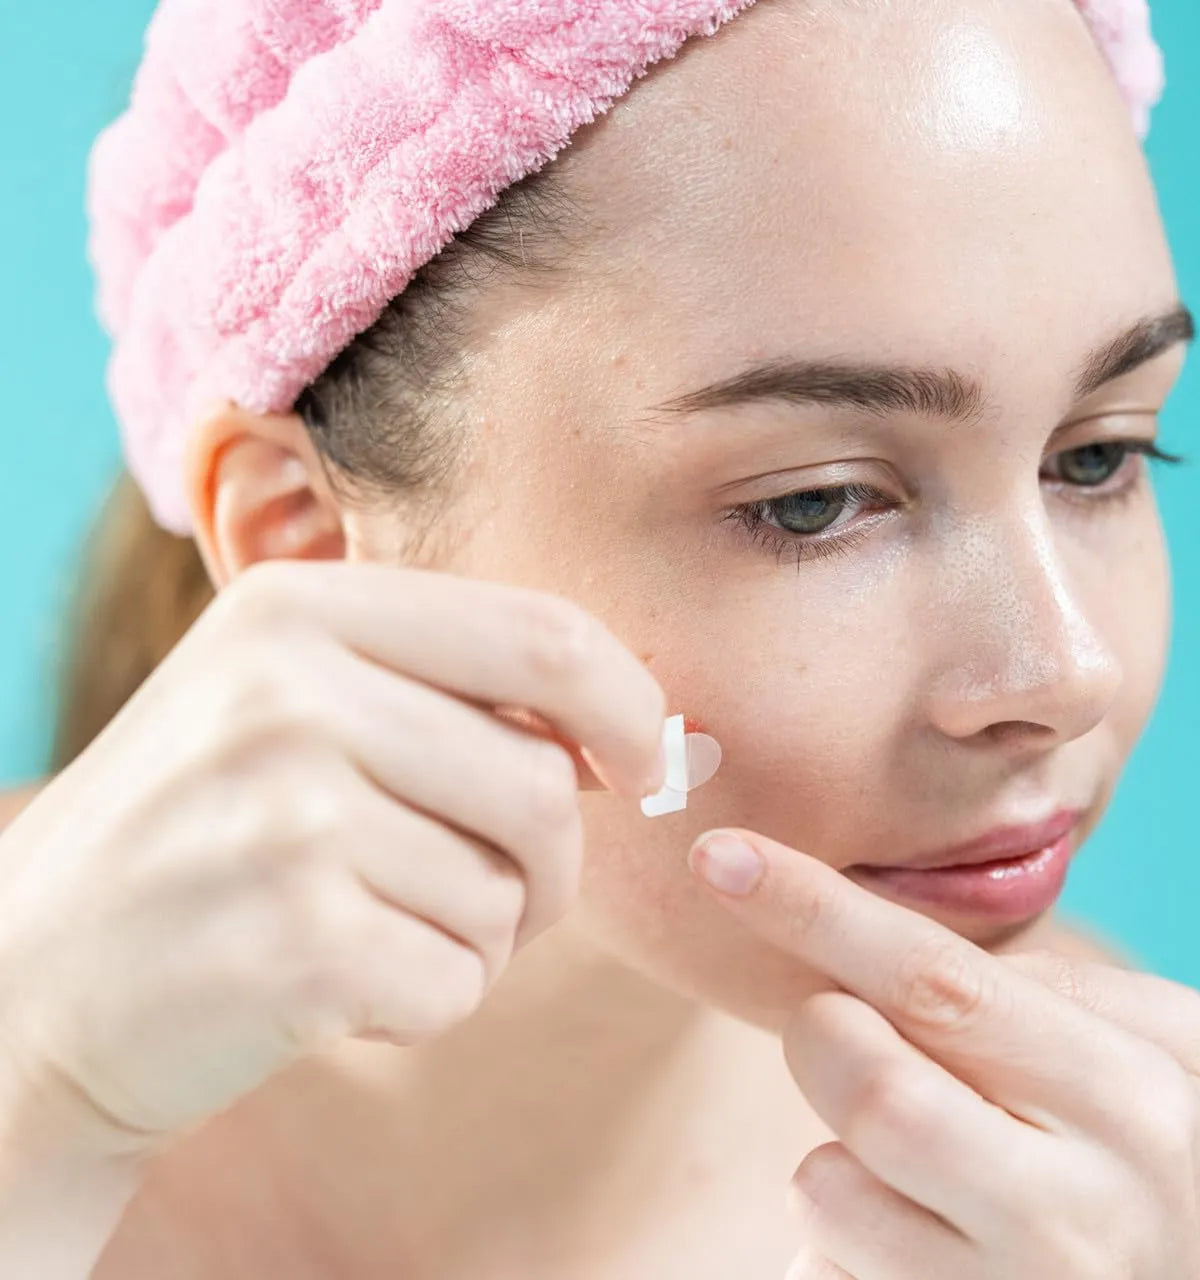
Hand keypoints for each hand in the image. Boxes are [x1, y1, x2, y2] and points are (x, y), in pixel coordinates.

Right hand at [0, 560, 666, 1164]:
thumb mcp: (298, 707)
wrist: (34, 982)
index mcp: (302, 608)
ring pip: (510, 894)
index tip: (647, 768)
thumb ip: (452, 690)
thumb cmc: (208, 833)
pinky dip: (428, 999)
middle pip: (542, 783)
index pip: (546, 635)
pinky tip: (335, 985)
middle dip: (554, 862)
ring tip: (372, 929)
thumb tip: (644, 733)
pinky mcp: (293, 942)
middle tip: (500, 892)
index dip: (630, 708)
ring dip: (478, 935)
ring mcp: (285, 816)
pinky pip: (460, 980)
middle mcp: (288, 693)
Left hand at [687, 827, 1199, 1279]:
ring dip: (832, 1154)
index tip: (721, 859)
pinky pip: (829, 1259)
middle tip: (844, 1037)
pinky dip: (839, 1227)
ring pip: (828, 1182)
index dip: (816, 910)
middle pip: (870, 1081)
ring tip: (905, 1164)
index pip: (937, 976)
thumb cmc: (1144, 1165)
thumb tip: (864, 942)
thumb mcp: (1145, 1060)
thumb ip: (1030, 991)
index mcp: (1135, 1084)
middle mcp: (1091, 1197)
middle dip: (818, 1038)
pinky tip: (909, 1235)